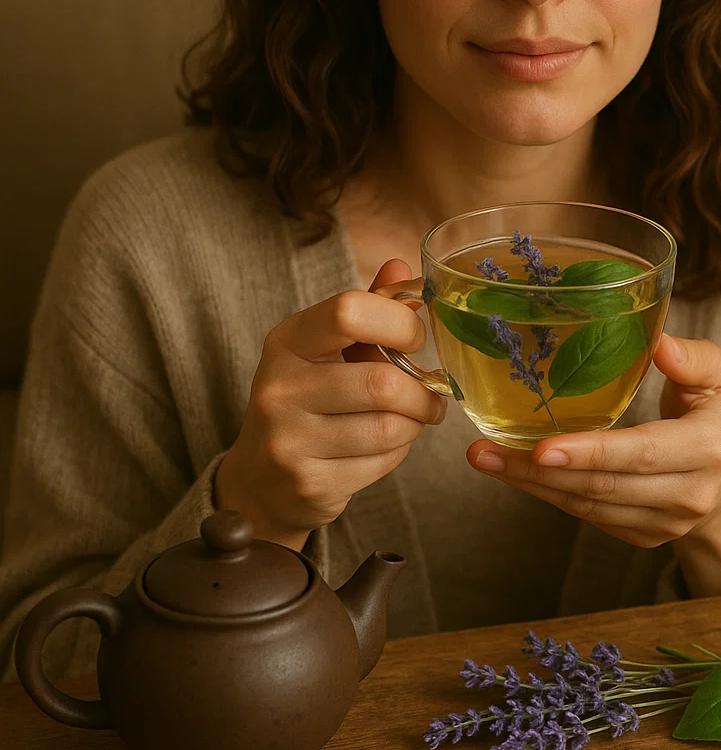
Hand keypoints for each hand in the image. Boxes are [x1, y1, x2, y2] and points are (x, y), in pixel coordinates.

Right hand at [215, 259, 447, 549]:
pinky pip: (381, 462)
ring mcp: (289, 439)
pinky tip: (384, 446)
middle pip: (381, 382)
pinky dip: (398, 453)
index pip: (348, 312)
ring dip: (414, 423)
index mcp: (288, 340)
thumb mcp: (326, 348)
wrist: (262, 479)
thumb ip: (367, 308)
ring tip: (410, 418)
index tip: (414, 339)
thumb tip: (402, 266)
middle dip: (421, 391)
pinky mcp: (308, 482)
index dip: (399, 323)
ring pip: (388, 427)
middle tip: (429, 393)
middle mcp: (279, 387)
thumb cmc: (307, 399)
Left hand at [466, 333, 720, 594]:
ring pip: (588, 506)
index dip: (590, 453)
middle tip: (483, 451)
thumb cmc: (716, 414)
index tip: (542, 447)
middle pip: (603, 487)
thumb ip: (693, 359)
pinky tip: (516, 471)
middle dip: (538, 472)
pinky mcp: (643, 536)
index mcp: (708, 449)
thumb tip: (659, 342)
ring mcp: (665, 523)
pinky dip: (549, 495)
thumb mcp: (720, 376)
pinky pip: (588, 517)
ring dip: (531, 485)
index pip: (641, 454)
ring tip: (484, 458)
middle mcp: (689, 494)